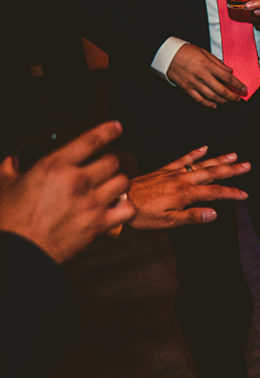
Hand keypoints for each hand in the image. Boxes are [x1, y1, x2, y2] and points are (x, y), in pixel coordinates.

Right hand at [0, 121, 133, 262]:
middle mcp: (78, 181)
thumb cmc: (10, 220)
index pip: (90, 140)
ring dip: (120, 182)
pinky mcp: (100, 223)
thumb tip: (11, 162)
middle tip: (107, 167)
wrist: (19, 250)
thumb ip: (10, 169)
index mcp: (55, 166)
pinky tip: (118, 208)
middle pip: (113, 161)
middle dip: (111, 162)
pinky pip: (128, 209)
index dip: (107, 131)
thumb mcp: (3, 187)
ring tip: (112, 186)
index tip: (116, 127)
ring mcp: (91, 202)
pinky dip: (127, 208)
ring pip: (123, 182)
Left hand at [127, 147, 250, 229]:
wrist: (120, 200)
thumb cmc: (143, 214)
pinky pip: (183, 159)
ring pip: (201, 164)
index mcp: (185, 194)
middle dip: (231, 169)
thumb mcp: (169, 221)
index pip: (214, 192)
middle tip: (247, 165)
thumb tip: (214, 213)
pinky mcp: (164, 170)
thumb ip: (192, 216)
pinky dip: (195, 153)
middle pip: (212, 173)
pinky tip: (205, 148)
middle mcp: (182, 180)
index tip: (245, 194)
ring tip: (233, 155)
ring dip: (218, 159)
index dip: (231, 193)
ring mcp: (174, 173)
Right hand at [167, 43, 246, 107]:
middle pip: (221, 90)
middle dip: (232, 96)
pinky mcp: (187, 88)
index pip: (227, 77)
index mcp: (207, 65)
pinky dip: (209, 104)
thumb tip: (230, 71)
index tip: (244, 89)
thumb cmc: (186, 51)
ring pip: (212, 97)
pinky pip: (200, 100)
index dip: (237, 85)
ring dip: (223, 101)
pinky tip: (215, 104)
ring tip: (229, 101)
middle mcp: (202, 76)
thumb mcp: (204, 52)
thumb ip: (218, 63)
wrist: (167, 54)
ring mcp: (194, 83)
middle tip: (238, 98)